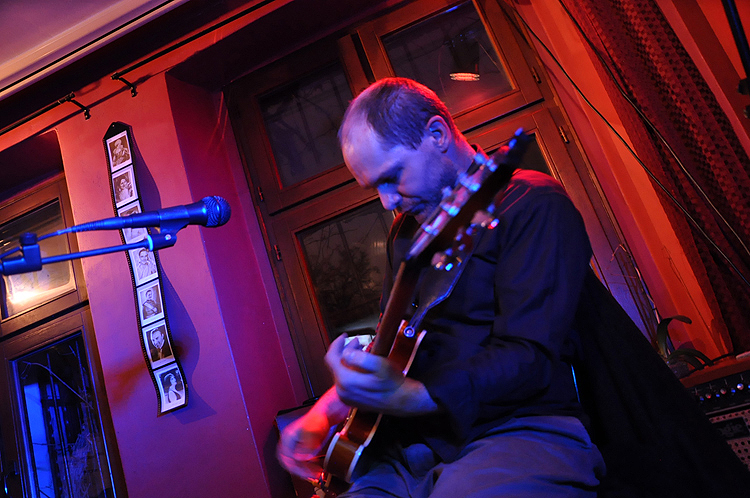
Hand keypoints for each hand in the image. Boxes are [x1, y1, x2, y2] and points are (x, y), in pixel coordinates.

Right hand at [277, 389, 348, 480]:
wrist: (328, 412)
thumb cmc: (318, 418)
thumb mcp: (311, 432)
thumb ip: (306, 446)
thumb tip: (300, 457)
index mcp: (288, 438)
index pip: (285, 458)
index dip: (294, 467)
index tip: (305, 472)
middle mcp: (291, 441)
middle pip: (290, 461)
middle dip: (300, 470)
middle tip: (310, 476)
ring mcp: (298, 444)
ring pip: (297, 462)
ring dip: (305, 470)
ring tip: (315, 475)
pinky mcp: (306, 445)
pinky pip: (303, 460)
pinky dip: (309, 466)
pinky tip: (316, 469)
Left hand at [325, 335, 439, 415]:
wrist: (403, 401)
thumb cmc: (393, 383)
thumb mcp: (380, 365)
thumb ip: (360, 358)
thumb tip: (346, 352)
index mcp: (346, 381)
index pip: (331, 358)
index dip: (337, 344)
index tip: (345, 336)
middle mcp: (342, 391)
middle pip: (335, 365)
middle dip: (344, 350)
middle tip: (357, 341)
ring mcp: (346, 397)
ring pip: (340, 373)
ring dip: (348, 360)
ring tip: (361, 351)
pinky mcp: (351, 400)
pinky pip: (345, 381)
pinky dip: (351, 370)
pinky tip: (362, 366)